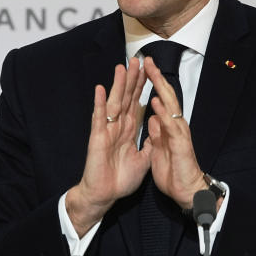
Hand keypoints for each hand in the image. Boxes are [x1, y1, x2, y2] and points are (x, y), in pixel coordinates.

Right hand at [67, 58, 148, 235]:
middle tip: (138, 59)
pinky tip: (100, 89)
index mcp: (129, 131)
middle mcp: (118, 127)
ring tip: (122, 67)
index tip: (149, 72)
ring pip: (114, 103)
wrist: (105, 196)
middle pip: (127, 98)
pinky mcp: (97, 138)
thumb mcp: (143, 161)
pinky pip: (99, 119)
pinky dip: (99, 104)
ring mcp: (107, 130)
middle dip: (133, 79)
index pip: (137, 104)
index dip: (143, 88)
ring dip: (118, 85)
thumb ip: (149, 144)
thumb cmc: (120, 180)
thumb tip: (158, 130)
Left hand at [141, 57, 203, 209]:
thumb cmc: (174, 172)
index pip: (160, 100)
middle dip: (155, 77)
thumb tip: (153, 119)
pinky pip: (170, 126)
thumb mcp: (160, 151)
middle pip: (165, 96)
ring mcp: (179, 133)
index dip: (151, 85)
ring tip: (151, 70)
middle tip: (146, 59)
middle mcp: (175, 126)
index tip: (142, 68)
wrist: (186, 192)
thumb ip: (157, 134)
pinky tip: (155, 100)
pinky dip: (162, 113)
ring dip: (160, 87)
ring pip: (170, 105)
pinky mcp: (180, 144)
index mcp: (169, 127)